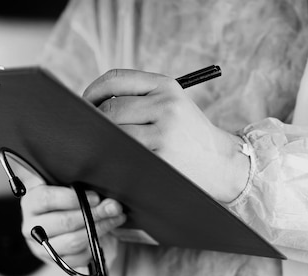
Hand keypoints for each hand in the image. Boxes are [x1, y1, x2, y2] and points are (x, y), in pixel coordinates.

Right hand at [20, 184, 126, 267]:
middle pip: (64, 222)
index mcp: (31, 203)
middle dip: (94, 214)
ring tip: (114, 220)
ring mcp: (40, 247)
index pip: (47, 198)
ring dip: (99, 230)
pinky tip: (104, 236)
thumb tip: (111, 204)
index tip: (95, 197)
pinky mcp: (54, 262)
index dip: (73, 198)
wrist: (64, 224)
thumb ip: (84, 192)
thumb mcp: (69, 191)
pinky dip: (94, 247)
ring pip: (73, 241)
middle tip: (113, 208)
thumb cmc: (67, 203)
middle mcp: (31, 226)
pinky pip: (78, 257)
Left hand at [83, 69, 249, 202]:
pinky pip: (124, 156)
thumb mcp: (173, 106)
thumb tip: (90, 106)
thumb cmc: (190, 136)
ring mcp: (163, 133)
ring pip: (114, 134)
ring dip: (102, 144)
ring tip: (102, 150)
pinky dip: (113, 160)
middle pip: (110, 109)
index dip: (93, 92)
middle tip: (90, 135)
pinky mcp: (160, 158)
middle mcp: (165, 105)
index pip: (116, 79)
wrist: (223, 164)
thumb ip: (140, 99)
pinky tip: (115, 164)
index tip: (84, 105)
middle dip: (95, 123)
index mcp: (166, 86)